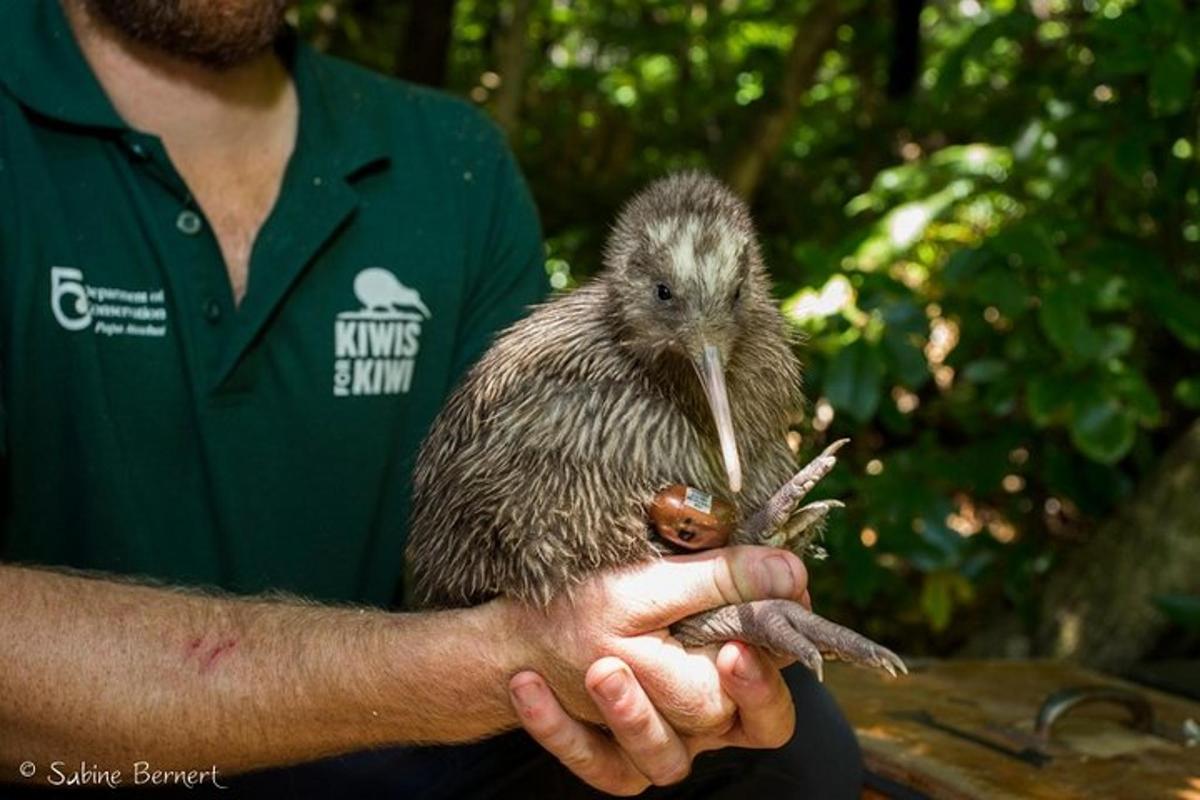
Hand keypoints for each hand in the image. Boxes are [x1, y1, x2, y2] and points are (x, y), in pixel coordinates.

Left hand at [503, 546, 811, 791]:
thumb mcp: (655, 583)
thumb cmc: (602, 598)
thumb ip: (722, 580)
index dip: (764, 674)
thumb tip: (793, 569)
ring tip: (602, 670)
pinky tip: (528, 686)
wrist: (525, 636)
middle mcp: (708, 718)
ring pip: (668, 759)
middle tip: (717, 658)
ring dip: (633, 716)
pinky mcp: (612, 765)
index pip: (774, 686)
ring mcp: (661, 746)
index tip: (739, 645)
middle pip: (753, 732)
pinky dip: (558, 730)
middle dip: (731, 698)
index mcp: (730, 671)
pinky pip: (594, 763)